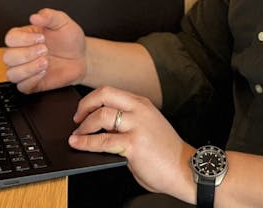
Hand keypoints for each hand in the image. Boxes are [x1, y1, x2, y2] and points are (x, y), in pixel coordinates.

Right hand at [3, 8, 86, 92]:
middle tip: (45, 50)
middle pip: (7, 57)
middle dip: (27, 54)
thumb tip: (34, 16)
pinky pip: (21, 86)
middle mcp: (21, 53)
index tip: (41, 37)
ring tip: (45, 63)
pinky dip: (33, 80)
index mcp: (24, 36)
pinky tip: (44, 73)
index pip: (10, 38)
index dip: (24, 39)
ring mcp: (25, 69)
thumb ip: (49, 16)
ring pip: (12, 74)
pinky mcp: (31, 84)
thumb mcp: (63, 22)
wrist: (81, 58)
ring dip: (29, 69)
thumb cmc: (70, 40)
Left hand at [69, 86, 194, 202]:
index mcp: (143, 104)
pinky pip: (103, 140)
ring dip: (84, 125)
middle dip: (84, 105)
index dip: (92, 99)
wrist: (186, 169)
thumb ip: (127, 123)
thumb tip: (101, 126)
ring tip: (78, 135)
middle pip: (104, 94)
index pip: (111, 92)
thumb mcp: (147, 128)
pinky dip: (86, 142)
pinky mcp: (133, 144)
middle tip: (77, 118)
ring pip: (101, 115)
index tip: (83, 110)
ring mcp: (137, 126)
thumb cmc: (166, 153)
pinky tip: (79, 144)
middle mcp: (140, 110)